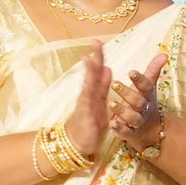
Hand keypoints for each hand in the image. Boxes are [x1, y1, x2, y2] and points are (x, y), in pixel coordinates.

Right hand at [65, 43, 112, 157]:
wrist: (78, 142)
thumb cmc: (89, 122)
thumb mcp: (100, 101)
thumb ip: (103, 86)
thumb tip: (107, 68)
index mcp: (95, 90)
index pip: (98, 70)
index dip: (99, 57)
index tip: (99, 42)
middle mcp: (88, 93)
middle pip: (92, 73)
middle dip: (95, 58)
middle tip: (96, 42)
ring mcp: (85, 102)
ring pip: (88, 83)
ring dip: (89, 71)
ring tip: (89, 57)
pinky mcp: (84, 113)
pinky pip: (86, 101)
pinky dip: (87, 91)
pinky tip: (87, 82)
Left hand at [108, 54, 169, 150]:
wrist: (150, 129)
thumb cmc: (144, 102)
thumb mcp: (149, 87)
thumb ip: (153, 70)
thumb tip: (164, 54)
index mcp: (147, 95)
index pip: (146, 86)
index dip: (140, 79)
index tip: (131, 71)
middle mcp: (144, 108)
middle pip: (138, 102)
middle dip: (127, 93)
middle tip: (115, 84)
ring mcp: (137, 122)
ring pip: (132, 117)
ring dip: (122, 111)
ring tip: (111, 104)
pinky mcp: (130, 133)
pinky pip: (126, 132)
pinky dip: (119, 128)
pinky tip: (112, 123)